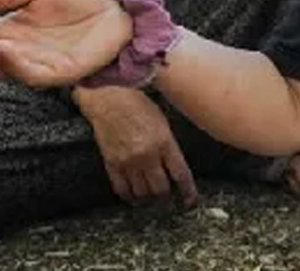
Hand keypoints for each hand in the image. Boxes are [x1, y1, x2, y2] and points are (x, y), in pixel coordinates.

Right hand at [75, 86, 197, 208]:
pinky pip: (122, 189)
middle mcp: (147, 155)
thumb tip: (174, 165)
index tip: (190, 202)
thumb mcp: (162, 121)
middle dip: (167, 198)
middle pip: (161, 189)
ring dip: (149, 199)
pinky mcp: (111, 163)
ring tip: (152, 199)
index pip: (180, 174)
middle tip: (168, 200)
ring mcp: (128, 161)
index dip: (188, 192)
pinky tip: (133, 197)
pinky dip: (129, 196)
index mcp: (164, 142)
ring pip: (142, 193)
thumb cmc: (138, 104)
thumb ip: (169, 145)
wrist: (108, 98)